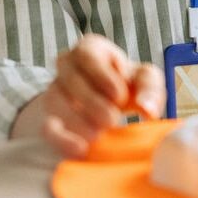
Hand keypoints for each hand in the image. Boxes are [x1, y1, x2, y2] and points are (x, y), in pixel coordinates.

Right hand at [27, 34, 164, 158]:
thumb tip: (148, 109)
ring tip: (98, 135)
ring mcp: (54, 91)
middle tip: (112, 120)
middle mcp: (66, 65)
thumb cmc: (127, 85)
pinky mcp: (49, 117)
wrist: (109, 104)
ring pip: (56, 103)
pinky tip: (81, 149)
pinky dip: (62, 140)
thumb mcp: (144, 79)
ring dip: (77, 121)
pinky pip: (47, 127)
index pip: (87, 56)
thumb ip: (150, 88)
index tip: (120, 96)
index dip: (102, 76)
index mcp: (89, 48)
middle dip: (92, 102)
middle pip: (71, 79)